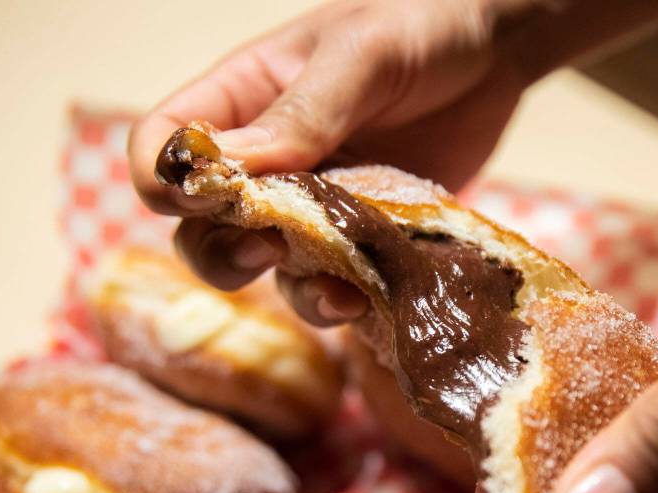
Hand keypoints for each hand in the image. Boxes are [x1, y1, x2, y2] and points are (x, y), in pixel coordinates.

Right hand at [128, 0, 657, 319]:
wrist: (495, 52)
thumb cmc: (419, 26)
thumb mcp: (359, 57)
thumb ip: (300, 114)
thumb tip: (233, 172)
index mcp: (241, 99)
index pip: (162, 147)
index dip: (163, 180)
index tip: (205, 199)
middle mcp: (266, 158)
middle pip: (200, 225)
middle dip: (220, 250)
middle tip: (267, 249)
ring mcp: (312, 201)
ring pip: (264, 265)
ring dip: (284, 287)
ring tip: (334, 292)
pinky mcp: (360, 231)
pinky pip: (330, 278)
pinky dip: (339, 299)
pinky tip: (365, 301)